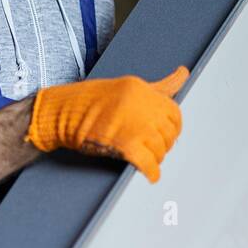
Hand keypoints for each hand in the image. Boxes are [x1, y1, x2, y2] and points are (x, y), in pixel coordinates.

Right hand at [25, 66, 187, 182]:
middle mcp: (142, 106)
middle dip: (163, 145)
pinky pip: (148, 164)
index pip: (174, 113)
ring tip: (145, 159)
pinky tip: (149, 175)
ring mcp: (134, 126)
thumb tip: (184, 72)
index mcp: (144, 90)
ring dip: (155, 158)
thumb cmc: (93, 100)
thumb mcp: (130, 86)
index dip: (171, 128)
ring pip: (159, 150)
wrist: (63, 113)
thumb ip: (160, 86)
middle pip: (167, 133)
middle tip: (151, 149)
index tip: (163, 134)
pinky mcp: (125, 145)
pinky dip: (151, 172)